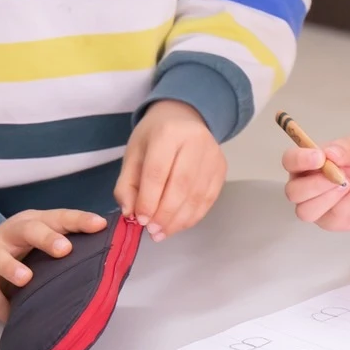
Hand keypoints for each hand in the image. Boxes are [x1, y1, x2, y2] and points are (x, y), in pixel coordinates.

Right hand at [0, 210, 108, 320]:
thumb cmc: (18, 254)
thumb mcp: (40, 246)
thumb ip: (65, 248)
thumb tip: (108, 262)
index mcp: (35, 222)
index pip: (60, 217)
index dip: (80, 220)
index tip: (100, 225)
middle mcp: (11, 232)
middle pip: (29, 229)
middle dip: (46, 237)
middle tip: (64, 249)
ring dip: (11, 267)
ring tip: (25, 279)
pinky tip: (9, 315)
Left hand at [115, 100, 227, 241]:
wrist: (183, 117)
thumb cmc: (154, 136)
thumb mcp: (133, 154)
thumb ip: (127, 184)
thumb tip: (130, 213)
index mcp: (168, 133)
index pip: (158, 171)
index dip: (148, 199)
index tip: (140, 220)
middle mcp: (196, 141)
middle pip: (181, 185)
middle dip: (165, 213)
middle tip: (152, 231)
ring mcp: (213, 155)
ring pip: (198, 195)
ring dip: (179, 219)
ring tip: (163, 233)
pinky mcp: (222, 168)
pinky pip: (209, 198)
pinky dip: (193, 216)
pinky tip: (178, 224)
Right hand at [284, 137, 349, 229]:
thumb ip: (344, 148)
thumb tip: (329, 153)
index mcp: (306, 163)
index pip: (289, 161)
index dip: (299, 160)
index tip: (320, 158)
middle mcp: (304, 186)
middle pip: (293, 192)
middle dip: (315, 185)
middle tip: (339, 176)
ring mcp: (315, 206)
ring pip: (305, 211)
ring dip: (328, 198)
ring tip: (348, 184)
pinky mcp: (329, 221)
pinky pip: (332, 216)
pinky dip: (349, 202)